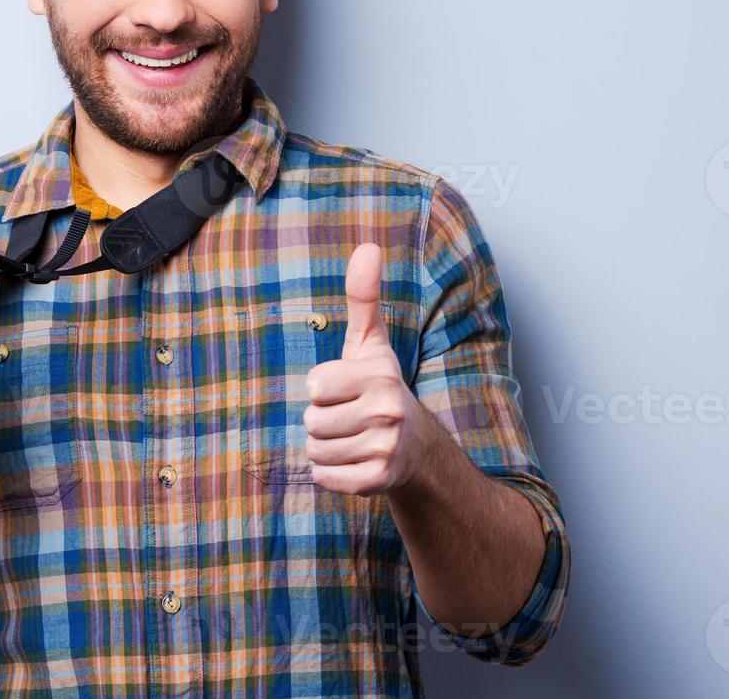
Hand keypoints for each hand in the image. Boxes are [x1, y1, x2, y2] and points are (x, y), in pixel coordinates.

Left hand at [302, 243, 429, 495]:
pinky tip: (352, 460)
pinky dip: (329, 473)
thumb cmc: (379, 387)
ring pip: (314, 450)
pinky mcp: (378, 481)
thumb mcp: (370, 343)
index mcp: (380, 377)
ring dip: (324, 446)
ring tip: (351, 437)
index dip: (321, 388)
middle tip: (349, 416)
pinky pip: (324, 477)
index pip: (314, 386)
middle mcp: (387, 413)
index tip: (344, 388)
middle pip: (312, 421)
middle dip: (322, 420)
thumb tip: (368, 246)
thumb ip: (364, 297)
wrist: (416, 446)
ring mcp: (386, 450)